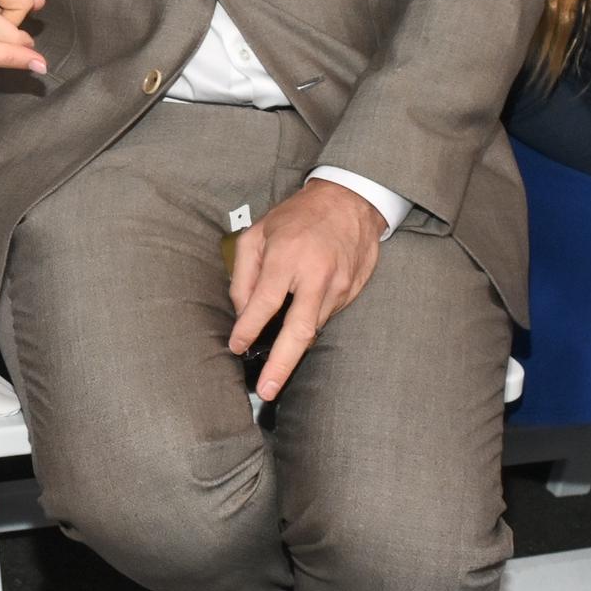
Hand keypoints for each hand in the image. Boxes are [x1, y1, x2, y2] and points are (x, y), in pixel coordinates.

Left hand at [226, 179, 382, 400]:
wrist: (350, 201)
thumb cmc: (298, 216)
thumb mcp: (258, 233)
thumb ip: (244, 273)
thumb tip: (240, 312)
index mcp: (287, 258)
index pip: (264, 304)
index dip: (248, 330)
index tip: (237, 347)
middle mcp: (316, 276)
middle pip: (298, 332)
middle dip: (281, 366)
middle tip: (267, 390)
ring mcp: (339, 287)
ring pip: (313, 328)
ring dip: (294, 345)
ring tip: (277, 359)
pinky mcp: (353, 293)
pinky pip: (326, 316)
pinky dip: (310, 322)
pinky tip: (301, 316)